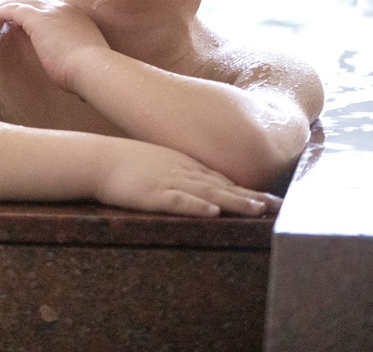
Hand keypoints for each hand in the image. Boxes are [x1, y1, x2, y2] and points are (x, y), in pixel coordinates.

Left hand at [0, 0, 109, 89]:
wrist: (93, 68)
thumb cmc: (91, 74)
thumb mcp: (84, 63)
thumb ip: (77, 64)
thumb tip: (78, 85)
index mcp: (77, 18)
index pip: (50, 9)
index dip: (34, 12)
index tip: (22, 21)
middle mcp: (64, 9)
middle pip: (34, 1)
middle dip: (17, 6)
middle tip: (1, 14)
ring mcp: (51, 12)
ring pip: (21, 2)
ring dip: (3, 7)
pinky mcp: (37, 19)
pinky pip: (13, 9)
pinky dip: (0, 11)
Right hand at [96, 139, 280, 216]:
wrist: (94, 158)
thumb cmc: (121, 161)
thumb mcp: (154, 160)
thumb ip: (175, 169)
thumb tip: (192, 181)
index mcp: (183, 164)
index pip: (221, 179)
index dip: (247, 188)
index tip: (270, 197)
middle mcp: (181, 171)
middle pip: (223, 186)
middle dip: (252, 196)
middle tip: (278, 206)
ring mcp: (167, 182)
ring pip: (207, 193)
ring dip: (234, 202)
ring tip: (257, 210)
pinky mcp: (151, 195)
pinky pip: (177, 201)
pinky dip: (196, 207)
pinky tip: (213, 213)